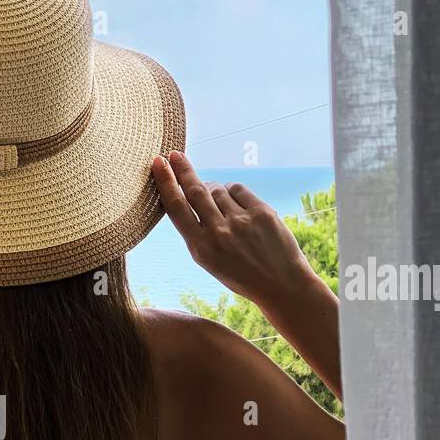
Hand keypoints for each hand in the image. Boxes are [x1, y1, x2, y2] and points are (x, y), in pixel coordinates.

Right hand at [152, 150, 311, 306]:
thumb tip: (192, 192)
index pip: (177, 208)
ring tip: (221, 208)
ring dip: (214, 190)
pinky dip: (233, 192)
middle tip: (174, 155)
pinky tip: (237, 206)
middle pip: (195, 191)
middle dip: (183, 170)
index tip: (158, 163)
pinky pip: (238, 189)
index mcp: (200, 248)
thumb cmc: (240, 273)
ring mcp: (241, 221)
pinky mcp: (262, 212)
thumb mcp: (209, 260)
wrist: (281, 284)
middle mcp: (219, 233)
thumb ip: (197, 230)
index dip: (166, 182)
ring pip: (218, 189)